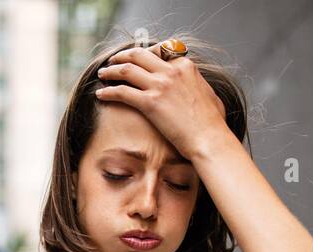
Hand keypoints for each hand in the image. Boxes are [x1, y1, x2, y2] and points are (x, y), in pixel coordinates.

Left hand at [94, 45, 229, 160]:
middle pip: (139, 55)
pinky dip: (108, 91)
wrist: (209, 139)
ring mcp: (160, 85)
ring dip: (111, 71)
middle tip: (112, 62)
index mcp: (185, 66)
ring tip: (102, 74)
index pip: (158, 52)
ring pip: (127, 70)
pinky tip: (100, 94)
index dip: (143, 54)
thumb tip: (195, 86)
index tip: (134, 60)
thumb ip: (196, 85)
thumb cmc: (212, 123)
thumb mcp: (209, 94)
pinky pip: (122, 92)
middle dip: (122, 56)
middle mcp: (171, 71)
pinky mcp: (150, 103)